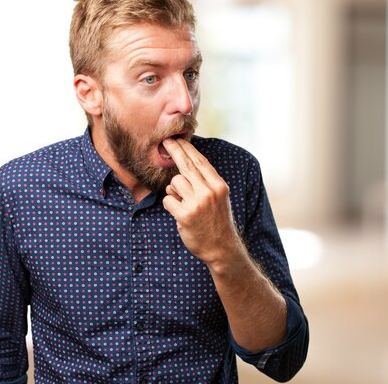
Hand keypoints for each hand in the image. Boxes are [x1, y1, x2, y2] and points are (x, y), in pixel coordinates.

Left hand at [162, 138, 243, 267]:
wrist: (222, 248)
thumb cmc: (217, 221)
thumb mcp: (218, 198)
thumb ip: (204, 182)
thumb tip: (181, 170)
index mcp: (218, 185)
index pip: (200, 161)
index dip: (187, 148)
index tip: (177, 139)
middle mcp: (209, 191)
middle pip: (186, 166)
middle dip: (174, 151)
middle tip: (165, 141)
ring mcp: (197, 203)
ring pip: (174, 183)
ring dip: (174, 191)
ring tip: (184, 203)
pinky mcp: (185, 215)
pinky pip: (168, 200)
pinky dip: (171, 205)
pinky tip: (180, 213)